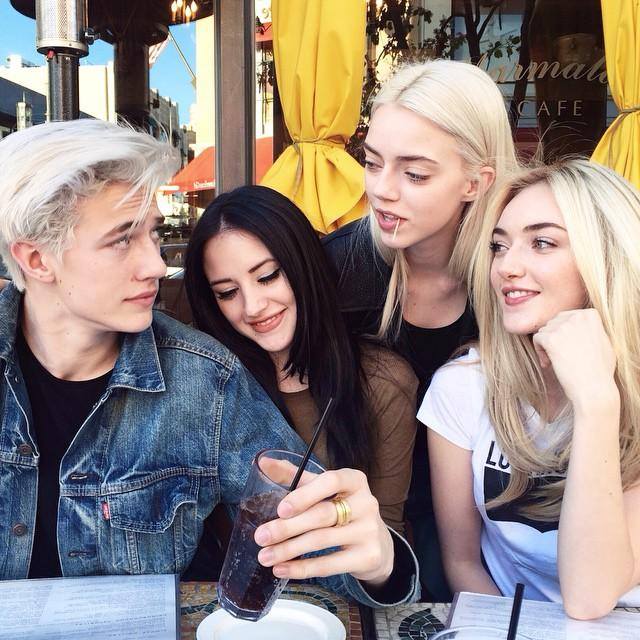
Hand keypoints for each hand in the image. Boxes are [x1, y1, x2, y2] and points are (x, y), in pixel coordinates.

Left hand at [253, 468, 393, 585]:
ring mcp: (369, 531)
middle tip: (261, 537)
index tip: (280, 509)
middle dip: (287, 527)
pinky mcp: (368, 557)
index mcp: (354, 480)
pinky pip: (329, 564)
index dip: (304, 495)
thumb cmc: (344, 510)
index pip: (331, 481)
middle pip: (322, 514)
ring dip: (288, 550)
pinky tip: (282, 569)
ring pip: (322, 540)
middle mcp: (366, 502)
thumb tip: (264, 462)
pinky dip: (302, 568)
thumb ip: (296, 476)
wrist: (378, 544)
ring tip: (265, 556)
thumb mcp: (325, 490)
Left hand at [532, 309, 617, 410]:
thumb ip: (591, 328)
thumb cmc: (600, 370)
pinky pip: (536, 339)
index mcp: (590, 314)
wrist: (594, 389)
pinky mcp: (551, 338)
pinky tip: (549, 364)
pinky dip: (539, 352)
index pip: (566, 317)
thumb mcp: (603, 341)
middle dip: (554, 339)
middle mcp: (577, 316)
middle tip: (561, 356)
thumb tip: (581, 321)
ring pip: (544, 331)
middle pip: (553, 322)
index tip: (569, 348)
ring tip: (556, 362)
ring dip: (546, 346)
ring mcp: (564, 326)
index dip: (564, 334)